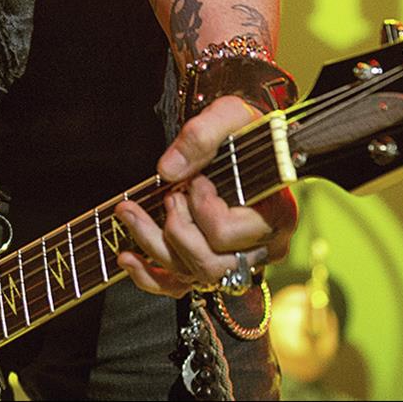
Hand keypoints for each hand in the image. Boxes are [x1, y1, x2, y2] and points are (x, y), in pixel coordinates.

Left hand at [113, 94, 297, 297]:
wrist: (250, 141)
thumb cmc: (246, 130)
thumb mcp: (229, 116)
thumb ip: (201, 136)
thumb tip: (168, 171)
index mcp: (275, 215)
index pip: (226, 233)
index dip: (200, 207)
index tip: (197, 180)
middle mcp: (262, 247)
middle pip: (209, 264)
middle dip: (174, 230)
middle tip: (166, 197)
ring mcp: (239, 261)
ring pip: (193, 276)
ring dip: (153, 246)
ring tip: (129, 214)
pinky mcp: (217, 264)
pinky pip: (182, 286)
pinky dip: (150, 277)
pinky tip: (128, 258)